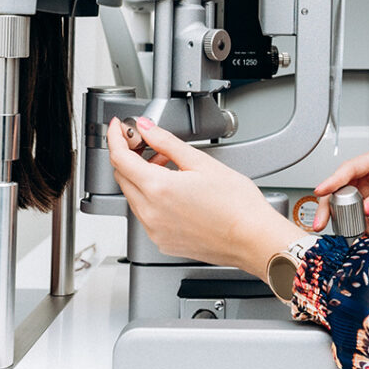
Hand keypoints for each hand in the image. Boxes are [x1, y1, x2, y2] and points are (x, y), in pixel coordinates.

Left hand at [107, 117, 300, 279]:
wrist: (253, 238)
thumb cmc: (237, 205)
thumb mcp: (201, 162)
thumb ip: (167, 142)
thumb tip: (146, 128)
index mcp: (158, 189)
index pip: (119, 158)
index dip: (115, 137)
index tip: (118, 127)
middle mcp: (150, 213)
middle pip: (122, 177)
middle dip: (130, 157)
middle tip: (149, 144)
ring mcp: (155, 230)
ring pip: (133, 196)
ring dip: (142, 177)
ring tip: (169, 166)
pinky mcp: (163, 241)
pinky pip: (146, 215)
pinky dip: (151, 198)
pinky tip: (174, 190)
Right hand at [313, 146, 368, 235]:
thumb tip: (368, 208)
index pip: (351, 168)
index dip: (333, 179)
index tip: (320, 191)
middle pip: (342, 186)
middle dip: (331, 206)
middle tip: (321, 223)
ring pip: (347, 203)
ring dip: (353, 222)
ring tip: (365, 235)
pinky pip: (359, 214)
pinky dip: (366, 226)